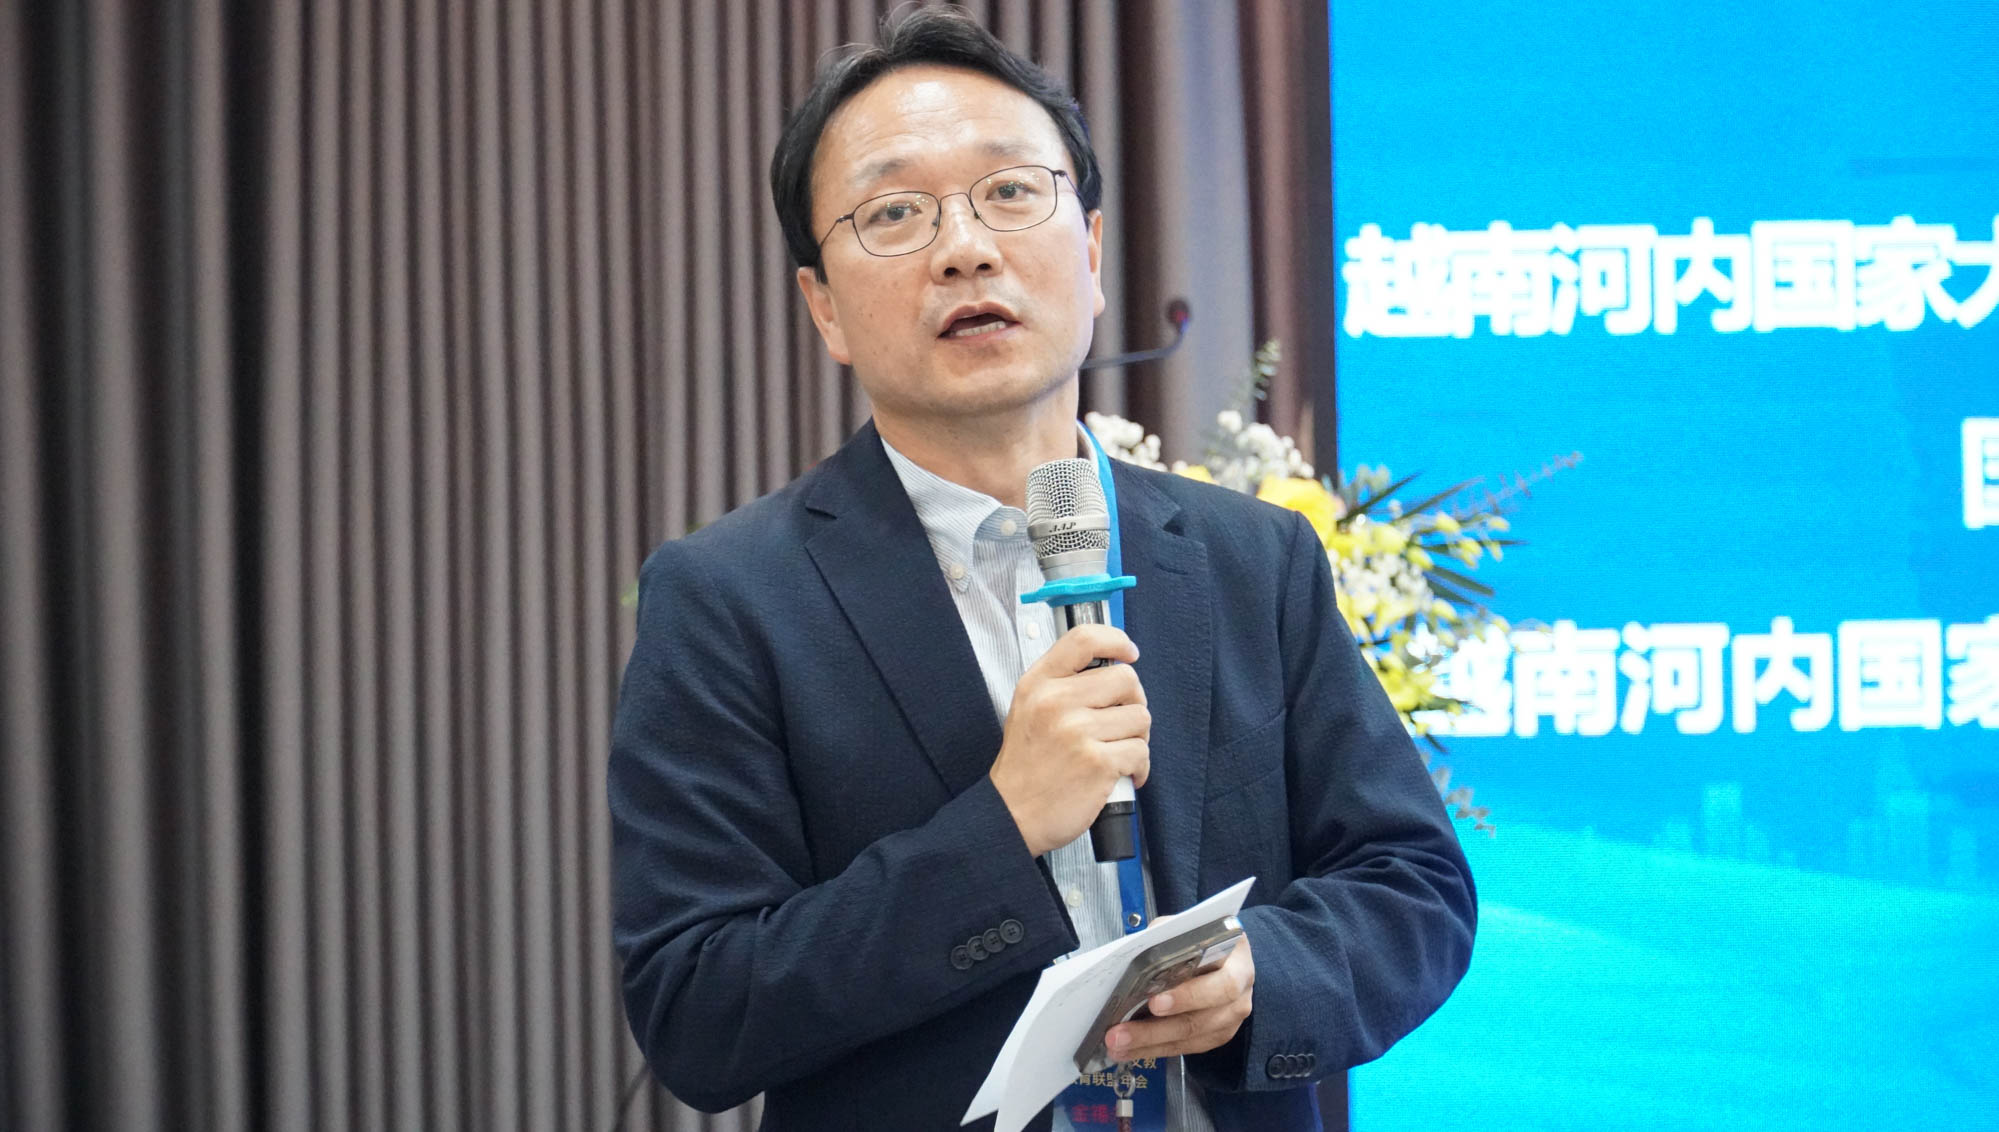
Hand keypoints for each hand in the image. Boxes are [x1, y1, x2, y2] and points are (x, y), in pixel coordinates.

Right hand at [989, 624, 1150, 856]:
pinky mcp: (1097, 762)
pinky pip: (1140, 752)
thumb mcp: (1029, 709)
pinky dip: (1139, 766)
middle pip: (1126, 679)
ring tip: (1119, 751)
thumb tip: (1115, 668)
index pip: (1084, 639)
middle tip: (1123, 722)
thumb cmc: (1027, 764)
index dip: (1116, 640)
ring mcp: (1077, 732)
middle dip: (1134, 702)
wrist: (1011, 814)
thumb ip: (1062, 684)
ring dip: (1137, 737)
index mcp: (1038, 683)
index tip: (1129, 653)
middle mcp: (1056, 701)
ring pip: (1140, 717)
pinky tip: (1124, 774)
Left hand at [1104, 933, 1254, 1062]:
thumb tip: (1134, 956)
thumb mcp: (1186, 927)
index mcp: (1238, 962)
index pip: (1221, 984)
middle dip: (1155, 1030)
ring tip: (1117, 1045)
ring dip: (1149, 1045)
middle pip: (1199, 1020)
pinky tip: (1130, 1050)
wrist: (1220, 953)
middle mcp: (1240, 995)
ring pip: (1189, 1039)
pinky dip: (1155, 1050)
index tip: (1154, 1003)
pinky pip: (1185, 1048)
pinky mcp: (1216, 1035)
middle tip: (1120, 1034)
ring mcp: (1230, 1019)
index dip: (1188, 996)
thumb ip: (1166, 937)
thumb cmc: (1199, 938)